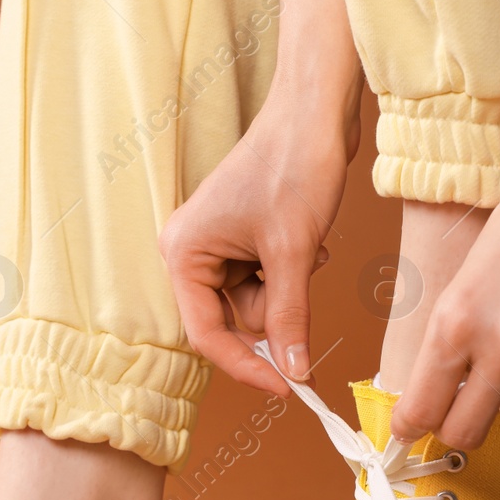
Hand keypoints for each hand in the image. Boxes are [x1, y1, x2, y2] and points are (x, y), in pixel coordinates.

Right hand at [160, 0, 361, 395]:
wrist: (316, 110)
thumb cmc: (294, 164)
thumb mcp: (294, 251)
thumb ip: (291, 318)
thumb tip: (295, 373)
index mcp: (183, 253)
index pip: (208, 334)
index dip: (248, 365)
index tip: (289, 388)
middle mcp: (191, 253)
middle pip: (234, 321)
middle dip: (275, 309)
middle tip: (301, 275)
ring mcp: (218, 247)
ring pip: (257, 306)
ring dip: (288, 288)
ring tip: (304, 245)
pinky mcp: (243, 241)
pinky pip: (268, 283)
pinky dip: (292, 272)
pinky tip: (304, 239)